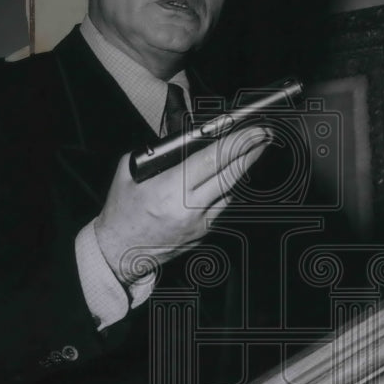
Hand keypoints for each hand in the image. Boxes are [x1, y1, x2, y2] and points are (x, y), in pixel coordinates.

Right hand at [94, 127, 269, 283]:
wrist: (119, 252)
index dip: (237, 143)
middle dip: (251, 152)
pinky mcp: (203, 234)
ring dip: (241, 170)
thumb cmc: (121, 212)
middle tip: (264, 136)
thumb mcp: (127, 173)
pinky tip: (227, 177)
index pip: (212, 160)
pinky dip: (225, 189)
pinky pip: (221, 206)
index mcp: (169, 190)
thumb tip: (179, 141)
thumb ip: (152, 154)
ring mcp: (199, 223)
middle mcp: (188, 208)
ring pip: (230, 191)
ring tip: (251, 151)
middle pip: (230, 175)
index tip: (253, 130)